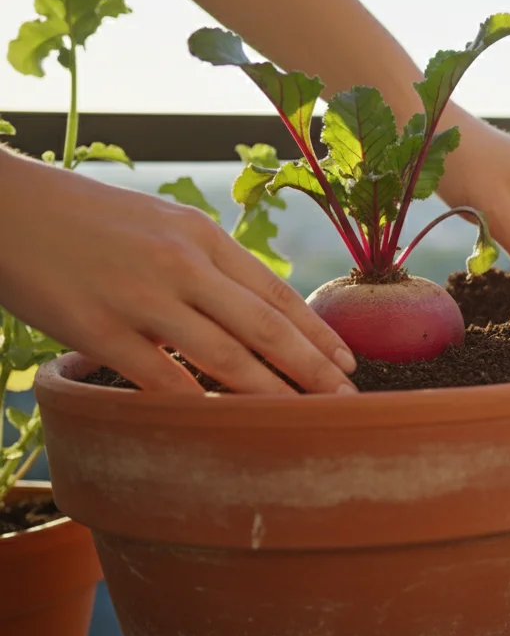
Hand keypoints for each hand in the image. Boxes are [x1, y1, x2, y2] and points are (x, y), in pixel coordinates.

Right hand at [0, 151, 357, 394]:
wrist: (1, 204)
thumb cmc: (83, 217)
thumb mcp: (158, 223)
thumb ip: (206, 262)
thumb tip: (255, 307)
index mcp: (201, 236)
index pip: (276, 293)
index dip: (317, 334)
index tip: (349, 364)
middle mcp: (182, 264)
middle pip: (266, 329)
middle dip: (314, 371)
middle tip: (349, 404)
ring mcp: (141, 297)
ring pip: (226, 359)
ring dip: (273, 397)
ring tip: (304, 423)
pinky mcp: (97, 330)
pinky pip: (160, 380)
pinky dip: (197, 409)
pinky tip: (225, 431)